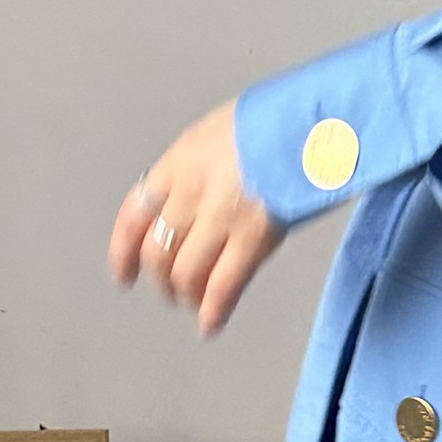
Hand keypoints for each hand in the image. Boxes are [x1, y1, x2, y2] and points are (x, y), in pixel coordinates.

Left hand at [108, 102, 281, 336]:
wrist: (318, 117)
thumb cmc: (282, 119)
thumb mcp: (224, 129)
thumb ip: (203, 166)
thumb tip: (198, 196)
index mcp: (181, 160)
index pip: (134, 214)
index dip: (123, 251)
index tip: (123, 274)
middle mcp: (191, 190)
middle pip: (158, 252)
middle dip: (162, 280)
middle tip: (172, 292)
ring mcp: (220, 215)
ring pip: (185, 273)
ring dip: (187, 295)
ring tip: (196, 305)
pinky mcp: (253, 236)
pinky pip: (223, 285)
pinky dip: (213, 310)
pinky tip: (211, 324)